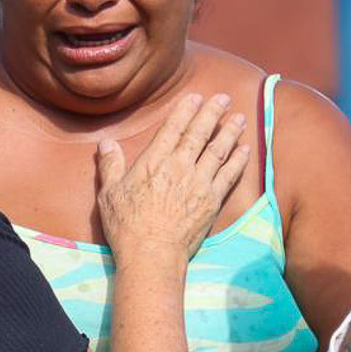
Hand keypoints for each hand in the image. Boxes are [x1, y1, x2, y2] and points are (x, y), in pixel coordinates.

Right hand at [95, 93, 249, 265]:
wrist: (151, 254)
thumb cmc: (126, 227)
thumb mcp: (109, 194)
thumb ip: (110, 165)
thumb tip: (105, 143)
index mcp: (153, 162)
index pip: (173, 128)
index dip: (186, 110)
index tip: (196, 97)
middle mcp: (179, 167)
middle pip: (199, 133)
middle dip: (213, 113)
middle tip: (224, 99)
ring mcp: (198, 183)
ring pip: (218, 150)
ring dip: (230, 132)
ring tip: (240, 118)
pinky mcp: (212, 201)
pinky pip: (230, 175)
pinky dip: (238, 161)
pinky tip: (245, 150)